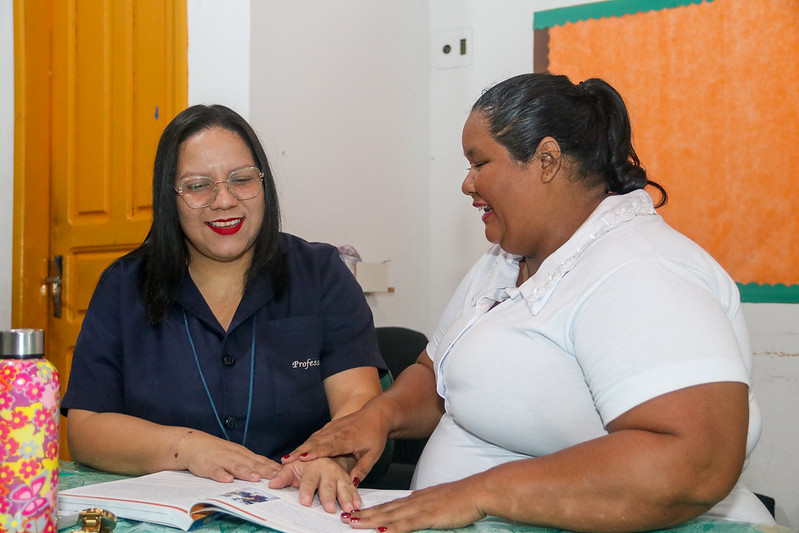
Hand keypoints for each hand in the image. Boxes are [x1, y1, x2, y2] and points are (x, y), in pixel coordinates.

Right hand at [175, 430, 279, 482]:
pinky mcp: (208, 465)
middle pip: (252, 463)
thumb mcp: (236, 454)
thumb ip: (251, 462)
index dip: (273, 467)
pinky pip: (215, 471)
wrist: (192, 444)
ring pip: (236, 466)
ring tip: (255, 479)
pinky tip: (227, 480)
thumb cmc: (217, 451)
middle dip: (265, 470)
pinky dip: (221, 475)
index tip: (285, 473)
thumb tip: (271, 470)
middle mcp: (235, 455)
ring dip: (246, 472)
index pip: (261, 460)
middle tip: (277, 477)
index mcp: (243, 453)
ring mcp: (221, 459)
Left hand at [268, 457, 361, 512]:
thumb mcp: (292, 468)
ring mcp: (338, 474)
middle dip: (328, 497)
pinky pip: (352, 488)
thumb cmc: (304, 465)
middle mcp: (327, 469)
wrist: (322, 455)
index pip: (308, 480)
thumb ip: (282, 476)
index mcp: (312, 466)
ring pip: (343, 486)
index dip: (306, 490)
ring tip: (348, 508)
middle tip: (329, 508)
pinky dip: (355, 496)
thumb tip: (272, 484)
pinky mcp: (347, 479)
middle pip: (327, 485)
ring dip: (346, 497)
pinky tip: (357, 505)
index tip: (305, 501)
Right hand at [281, 405, 389, 485]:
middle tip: (285, 462)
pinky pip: (315, 436)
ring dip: (299, 449)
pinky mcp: (329, 427)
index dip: (315, 453)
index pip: (329, 446)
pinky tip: (296, 452)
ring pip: (312, 439)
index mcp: (348, 439)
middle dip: (300, 452)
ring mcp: (332, 428)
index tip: (302, 459)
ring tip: (285, 460)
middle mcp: (337, 432)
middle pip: (315, 443)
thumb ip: (362, 469)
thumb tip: (352, 483)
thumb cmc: (376, 436)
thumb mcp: (374, 454)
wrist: (376, 414)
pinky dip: (304, 444)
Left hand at [341, 480, 486, 532]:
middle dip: (363, 515)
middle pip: (384, 509)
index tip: (357, 513)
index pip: (390, 505)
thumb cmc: (463, 498)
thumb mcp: (440, 501)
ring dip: (369, 520)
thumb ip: (426, 506)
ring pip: (389, 516)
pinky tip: (379, 531)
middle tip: (344, 517)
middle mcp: (414, 501)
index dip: (372, 510)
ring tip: (352, 522)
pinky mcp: (428, 516)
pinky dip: (391, 528)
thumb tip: (416, 508)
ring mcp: (420, 508)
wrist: (477, 492)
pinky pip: (406, 524)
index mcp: (417, 498)